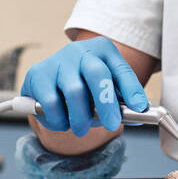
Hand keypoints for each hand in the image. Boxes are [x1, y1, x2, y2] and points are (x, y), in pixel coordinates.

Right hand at [21, 36, 147, 135]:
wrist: (51, 79)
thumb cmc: (85, 85)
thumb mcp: (106, 88)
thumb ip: (121, 101)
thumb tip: (137, 115)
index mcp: (103, 50)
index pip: (121, 69)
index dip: (132, 89)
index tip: (139, 108)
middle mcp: (80, 51)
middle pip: (97, 75)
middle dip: (107, 104)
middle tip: (112, 125)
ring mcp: (57, 60)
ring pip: (74, 92)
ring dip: (81, 118)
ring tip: (81, 128)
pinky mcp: (37, 74)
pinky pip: (51, 103)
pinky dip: (59, 119)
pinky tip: (62, 121)